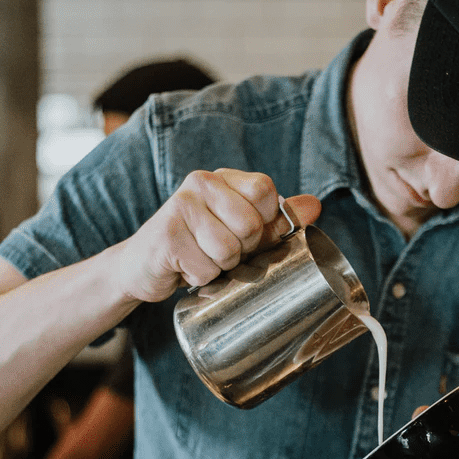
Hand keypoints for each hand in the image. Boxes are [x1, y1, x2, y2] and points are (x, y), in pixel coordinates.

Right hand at [116, 168, 321, 302]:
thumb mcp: (238, 230)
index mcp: (223, 179)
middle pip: (251, 226)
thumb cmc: (197, 247)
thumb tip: (315, 206)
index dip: (263, 222)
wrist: (143, 266)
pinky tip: (184, 268)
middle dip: (241, 251)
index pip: (265, 192)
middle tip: (218, 251)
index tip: (245, 234)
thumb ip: (275, 219)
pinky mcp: (167, 234)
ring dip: (219, 268)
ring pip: (229, 251)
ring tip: (201, 259)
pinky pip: (206, 269)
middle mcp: (200, 183)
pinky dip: (199, 279)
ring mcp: (181, 207)